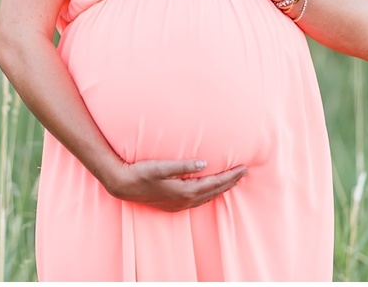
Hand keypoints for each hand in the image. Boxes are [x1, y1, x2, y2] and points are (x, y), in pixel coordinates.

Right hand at [103, 159, 247, 211]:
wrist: (122, 185)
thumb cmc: (141, 172)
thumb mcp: (161, 166)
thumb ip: (183, 165)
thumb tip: (205, 163)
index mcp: (185, 191)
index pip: (215, 183)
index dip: (231, 176)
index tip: (244, 168)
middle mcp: (185, 200)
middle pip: (214, 191)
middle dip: (231, 182)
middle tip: (245, 172)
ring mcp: (179, 205)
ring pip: (207, 197)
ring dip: (221, 189)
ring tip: (232, 181)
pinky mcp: (173, 205)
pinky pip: (198, 200)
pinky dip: (209, 194)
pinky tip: (210, 190)